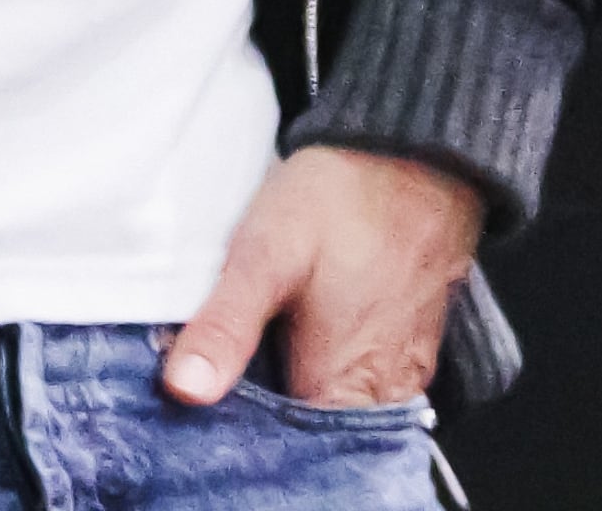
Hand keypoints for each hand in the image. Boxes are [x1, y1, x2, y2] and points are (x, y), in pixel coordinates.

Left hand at [162, 147, 485, 410]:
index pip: (284, 449)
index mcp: (344, 389)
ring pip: (335, 405)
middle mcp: (382, 394)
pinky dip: (324, 368)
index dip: (238, 430)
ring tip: (254, 346)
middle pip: (312, 432)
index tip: (199, 401)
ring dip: (293, 386)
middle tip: (221, 365)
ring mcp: (401, 371)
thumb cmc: (343, 199)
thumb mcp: (266, 253)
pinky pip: (360, 380)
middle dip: (263, 407)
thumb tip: (185, 389)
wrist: (416, 152)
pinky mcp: (408, 344)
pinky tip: (293, 336)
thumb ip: (227, 325)